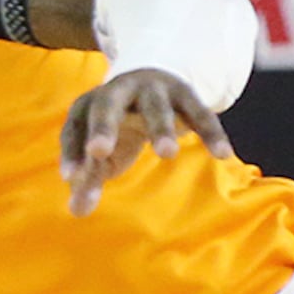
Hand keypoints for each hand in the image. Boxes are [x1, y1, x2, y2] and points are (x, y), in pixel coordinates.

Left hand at [57, 68, 232, 214]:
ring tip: (166, 155)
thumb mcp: (102, 151)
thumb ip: (90, 179)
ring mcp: (153, 90)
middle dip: (102, 128)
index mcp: (89, 106)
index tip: (71, 177)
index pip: (74, 128)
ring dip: (160, 129)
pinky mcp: (185, 94)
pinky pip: (200, 114)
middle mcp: (117, 92)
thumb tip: (78, 211)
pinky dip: (210, 132)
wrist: (151, 82)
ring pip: (156, 107)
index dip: (71, 151)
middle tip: (98, 152)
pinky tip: (223, 154)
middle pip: (106, 107)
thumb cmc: (118, 126)